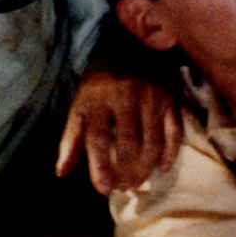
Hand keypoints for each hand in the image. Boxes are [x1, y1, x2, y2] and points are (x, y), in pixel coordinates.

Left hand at [57, 63, 181, 192]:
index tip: (104, 189)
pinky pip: (174, 133)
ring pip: (152, 144)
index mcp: (98, 100)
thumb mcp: (80, 106)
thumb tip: (61, 172)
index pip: (98, 139)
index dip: (100, 168)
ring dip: (145, 169)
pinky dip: (169, 154)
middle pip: (128, 146)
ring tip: (137, 182)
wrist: (129, 48)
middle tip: (123, 187)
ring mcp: (150, 99)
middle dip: (126, 173)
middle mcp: (125, 99)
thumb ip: (71, 140)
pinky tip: (161, 168)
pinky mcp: (169, 101)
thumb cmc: (100, 85)